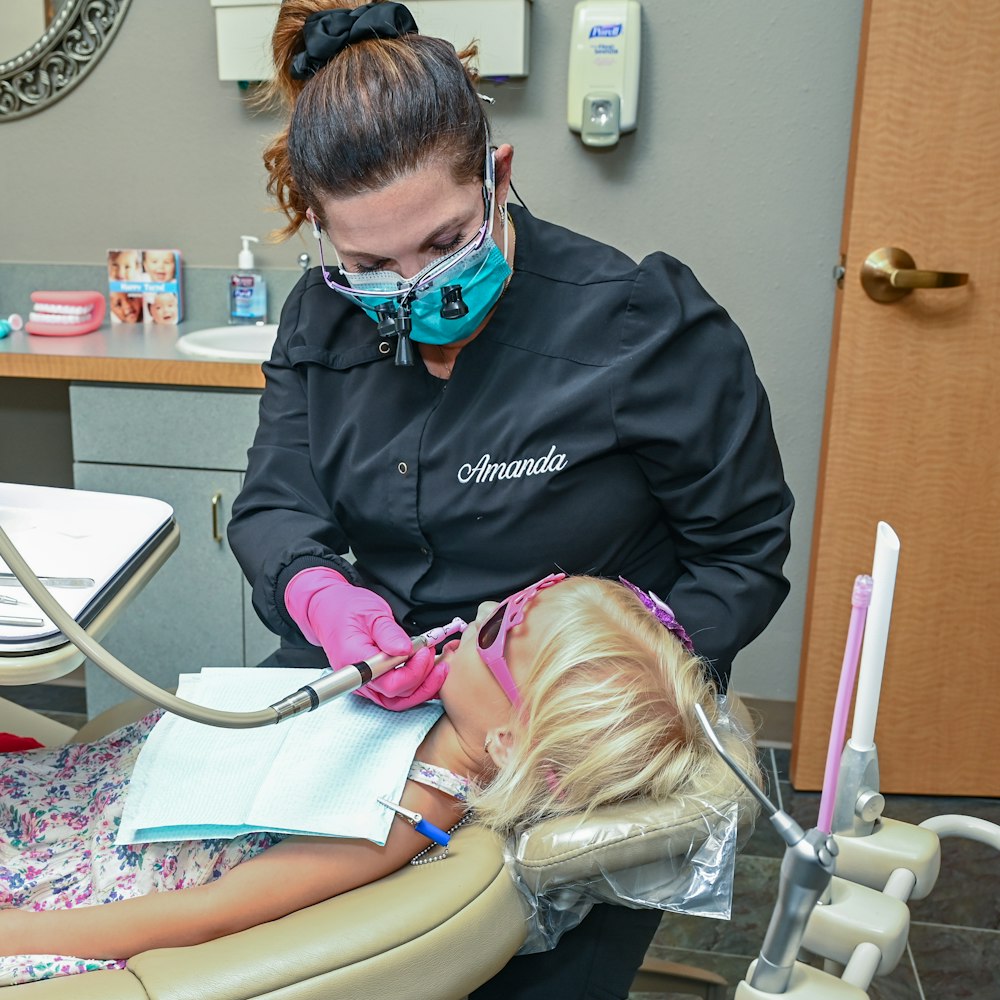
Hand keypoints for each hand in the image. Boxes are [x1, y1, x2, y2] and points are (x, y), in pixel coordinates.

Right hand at [284, 567, 446, 709]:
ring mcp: (364, 684)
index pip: (390, 682)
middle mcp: (358, 679)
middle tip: (432, 653)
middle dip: (423, 677)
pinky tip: (428, 672)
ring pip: (398, 700)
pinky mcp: (371, 683)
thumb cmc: (347, 608)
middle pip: (397, 695)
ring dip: (422, 686)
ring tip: (437, 665)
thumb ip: (389, 633)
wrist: (328, 610)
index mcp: (355, 661)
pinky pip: (395, 694)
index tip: (424, 650)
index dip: (414, 671)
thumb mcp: (372, 612)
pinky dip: (415, 686)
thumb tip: (407, 650)